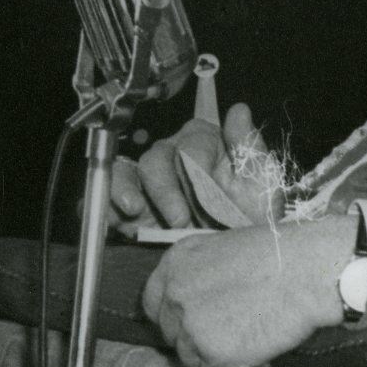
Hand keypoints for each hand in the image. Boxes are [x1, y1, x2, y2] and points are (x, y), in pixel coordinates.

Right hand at [111, 101, 273, 234]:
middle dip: (166, 190)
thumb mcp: (261, 184)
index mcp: (202, 142)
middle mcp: (171, 155)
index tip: (209, 195)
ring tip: (134, 209)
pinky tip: (117, 222)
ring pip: (125, 173)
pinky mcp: (129, 206)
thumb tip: (239, 111)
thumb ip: (249, 148)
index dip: (198, 171)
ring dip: (126, 190)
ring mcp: (147, 182)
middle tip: (180, 220)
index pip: (191, 146)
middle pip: (156, 159)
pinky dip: (106, 208)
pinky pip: (107, 199)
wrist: (232, 255)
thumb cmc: (249, 218)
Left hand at [142, 213, 357, 366]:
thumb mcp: (223, 250)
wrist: (306, 272)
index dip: (172, 318)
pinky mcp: (213, 354)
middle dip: (195, 341)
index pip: (152, 304)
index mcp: (175, 264)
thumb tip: (197, 306)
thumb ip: (200, 276)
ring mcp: (192, 326)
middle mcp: (175, 295)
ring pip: (191, 360)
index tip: (190, 325)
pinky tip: (255, 353)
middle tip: (227, 336)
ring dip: (216, 358)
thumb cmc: (278, 256)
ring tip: (247, 341)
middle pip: (171, 336)